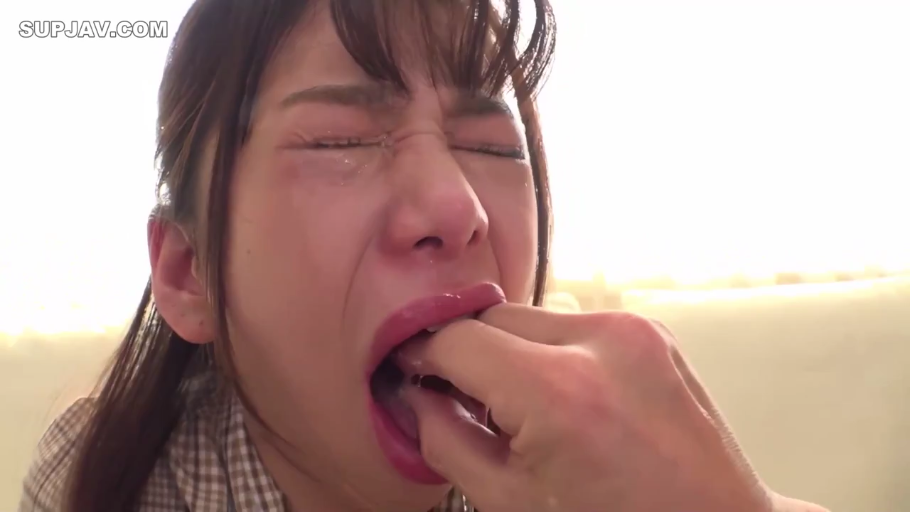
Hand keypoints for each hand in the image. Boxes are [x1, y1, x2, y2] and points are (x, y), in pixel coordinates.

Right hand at [396, 304, 823, 511]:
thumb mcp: (511, 503)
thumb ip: (446, 439)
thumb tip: (415, 395)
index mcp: (558, 393)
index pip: (456, 339)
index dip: (421, 355)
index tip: (409, 369)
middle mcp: (600, 344)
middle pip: (491, 316)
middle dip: (466, 354)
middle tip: (458, 398)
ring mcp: (633, 331)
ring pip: (530, 316)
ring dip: (509, 351)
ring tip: (520, 408)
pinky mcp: (650, 331)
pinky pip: (572, 325)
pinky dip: (550, 352)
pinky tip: (559, 399)